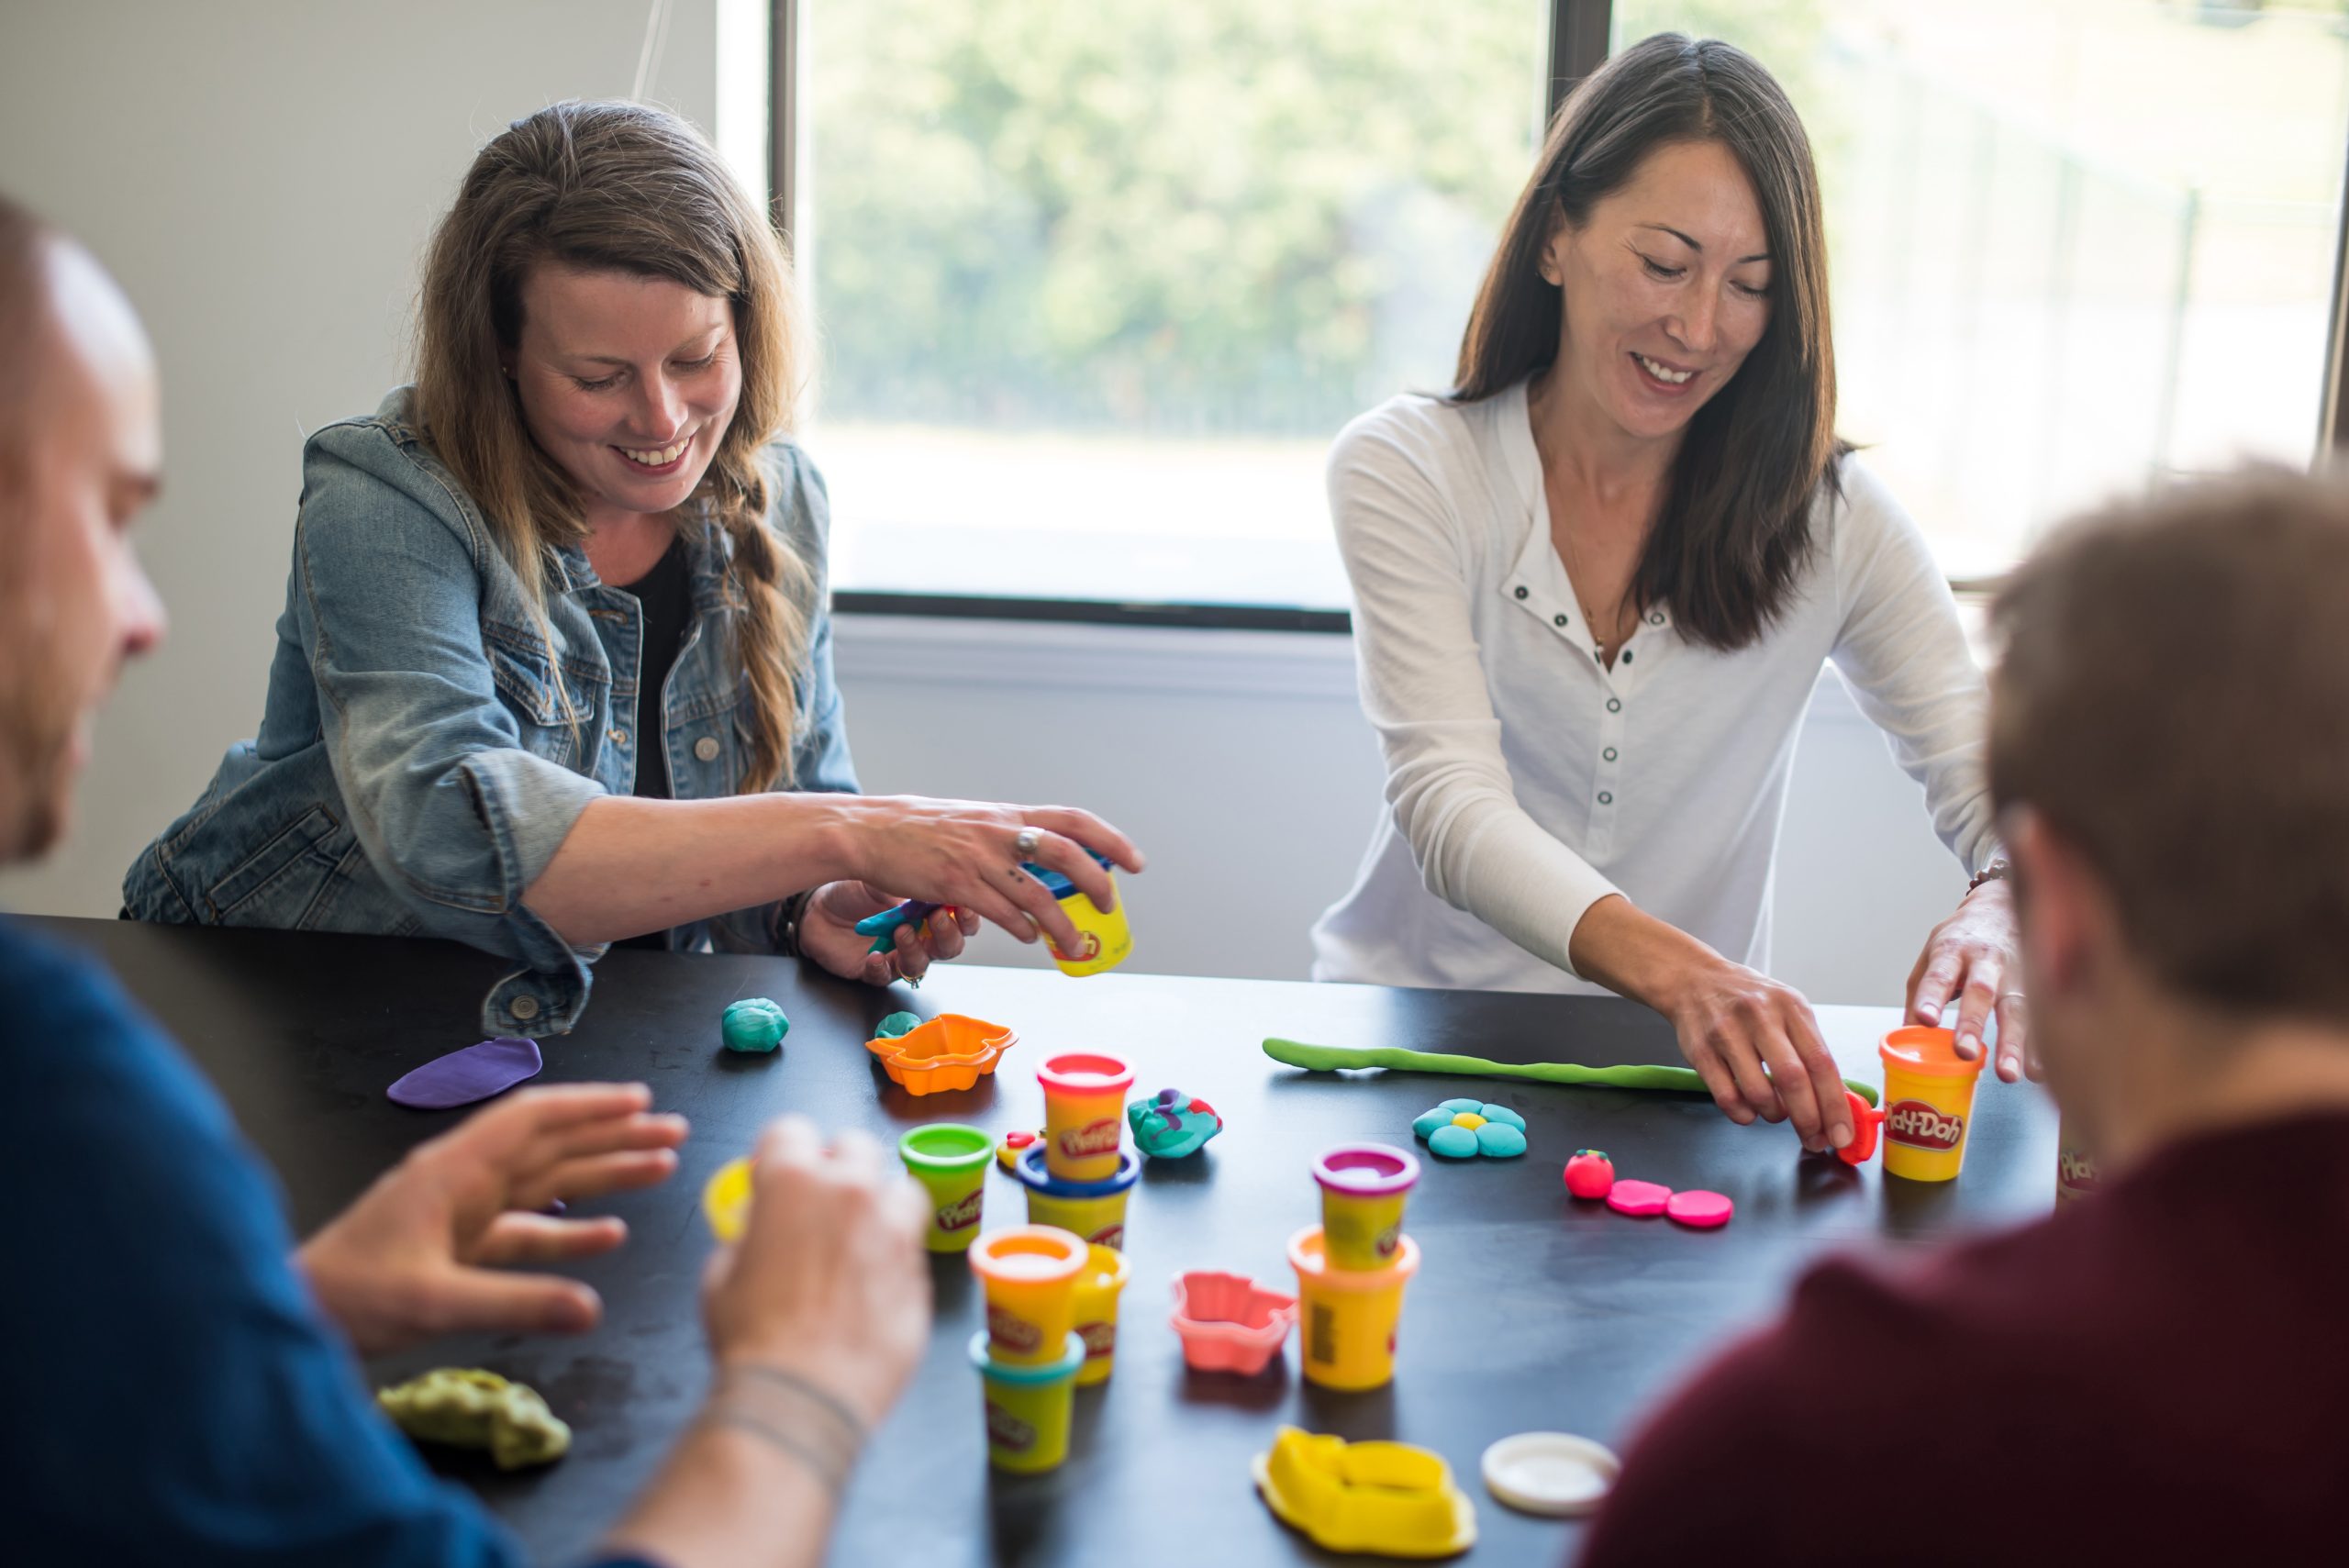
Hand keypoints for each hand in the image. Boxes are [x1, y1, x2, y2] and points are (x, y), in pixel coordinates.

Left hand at [298, 1084, 686, 1356]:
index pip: (531, 1121)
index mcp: (453, 1172)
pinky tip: (609, 1234)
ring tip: (660, 1167)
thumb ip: (515, 1301)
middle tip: (672, 1130)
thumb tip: (592, 1308)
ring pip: (548, 1183)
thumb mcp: (434, 1300)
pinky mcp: (461, 1250)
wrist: (296, 1322)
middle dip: (612, 1135)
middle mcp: (463, 1183)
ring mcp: (464, 1215)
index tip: (638, 1100)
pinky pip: (530, 1231)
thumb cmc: (349, 1298)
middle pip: (551, 1145)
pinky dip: (571, 1229)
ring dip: (601, 1174)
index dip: (587, 1107)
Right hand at [701, 1116, 930, 1428]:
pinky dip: (896, 1253)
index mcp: (792, 1180)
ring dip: (881, 1202)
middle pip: (854, 1146)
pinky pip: (913, 1245)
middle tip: (821, 1202)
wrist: (801, 1397)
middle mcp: (852, 1191)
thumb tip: (757, 1236)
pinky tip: (874, 1284)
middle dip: (838, 1166)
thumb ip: (744, 1238)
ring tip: (861, 1236)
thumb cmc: (752, 1340)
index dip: (780, 1152)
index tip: (777, 1172)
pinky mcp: (922, 1270)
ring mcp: (895, 1228)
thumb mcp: (719, 1277)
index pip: (789, 1130)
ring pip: (900, 1187)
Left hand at [795, 881, 979, 985]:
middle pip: (948, 947)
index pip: (961, 921)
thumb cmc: (855, 888)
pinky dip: (882, 967)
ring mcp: (897, 955)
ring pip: (920, 965)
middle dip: (947, 935)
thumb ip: (914, 877)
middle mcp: (918, 936)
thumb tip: (941, 873)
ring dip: (915, 950)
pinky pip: (886, 976)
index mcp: (928, 912)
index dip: (967, 918)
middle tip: (936, 918)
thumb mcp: (887, 871)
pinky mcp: (874, 971)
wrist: (818, 906)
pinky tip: (874, 955)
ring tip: (900, 932)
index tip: (964, 907)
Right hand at [839, 796, 1143, 957]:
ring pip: (1036, 894)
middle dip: (1096, 882)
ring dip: (1060, 925)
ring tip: (1072, 945)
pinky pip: (1000, 911)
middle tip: (1109, 906)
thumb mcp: (972, 821)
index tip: (1134, 861)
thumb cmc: (919, 827)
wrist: (869, 830)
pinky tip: (1027, 936)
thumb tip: (1041, 859)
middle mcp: (998, 832)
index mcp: (1006, 814)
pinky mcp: (955, 883)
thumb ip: (1005, 836)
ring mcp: (977, 858)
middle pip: (1065, 853)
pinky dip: (1021, 928)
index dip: (1109, 839)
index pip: (1072, 820)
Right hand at [1659, 958, 1851, 1151]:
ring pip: (1759, 1093)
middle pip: (1792, 1079)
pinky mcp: (1701, 1051)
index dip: (1834, 1104)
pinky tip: (1750, 1110)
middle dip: (1808, 1119)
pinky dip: (1744, 1114)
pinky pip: (1727, 1097)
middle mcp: (1760, 1017)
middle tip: (1814, 1139)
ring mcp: (1727, 1033)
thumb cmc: (1750, 1000)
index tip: (1842, 1134)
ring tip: (1776, 1113)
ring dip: (1774, 1115)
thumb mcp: (1788, 1011)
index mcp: (1791, 1007)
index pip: (1820, 1062)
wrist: (1695, 979)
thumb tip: (1838, 1100)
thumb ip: (1812, 1050)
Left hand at [1907, 878, 2031, 1081]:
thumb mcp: (1932, 954)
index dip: (1931, 996)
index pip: (1939, 974)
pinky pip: (2043, 1018)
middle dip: (1972, 1023)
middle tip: (1963, 1053)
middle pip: (1981, 992)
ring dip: (2014, 1043)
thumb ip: (1919, 994)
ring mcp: (2018, 972)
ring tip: (2009, 1074)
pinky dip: (2042, 1047)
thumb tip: (1905, 1036)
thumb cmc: (1962, 938)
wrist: (2003, 907)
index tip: (1926, 1019)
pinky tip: (2039, 1072)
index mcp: (1952, 951)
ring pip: (2018, 1008)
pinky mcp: (2041, 986)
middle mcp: (1986, 960)